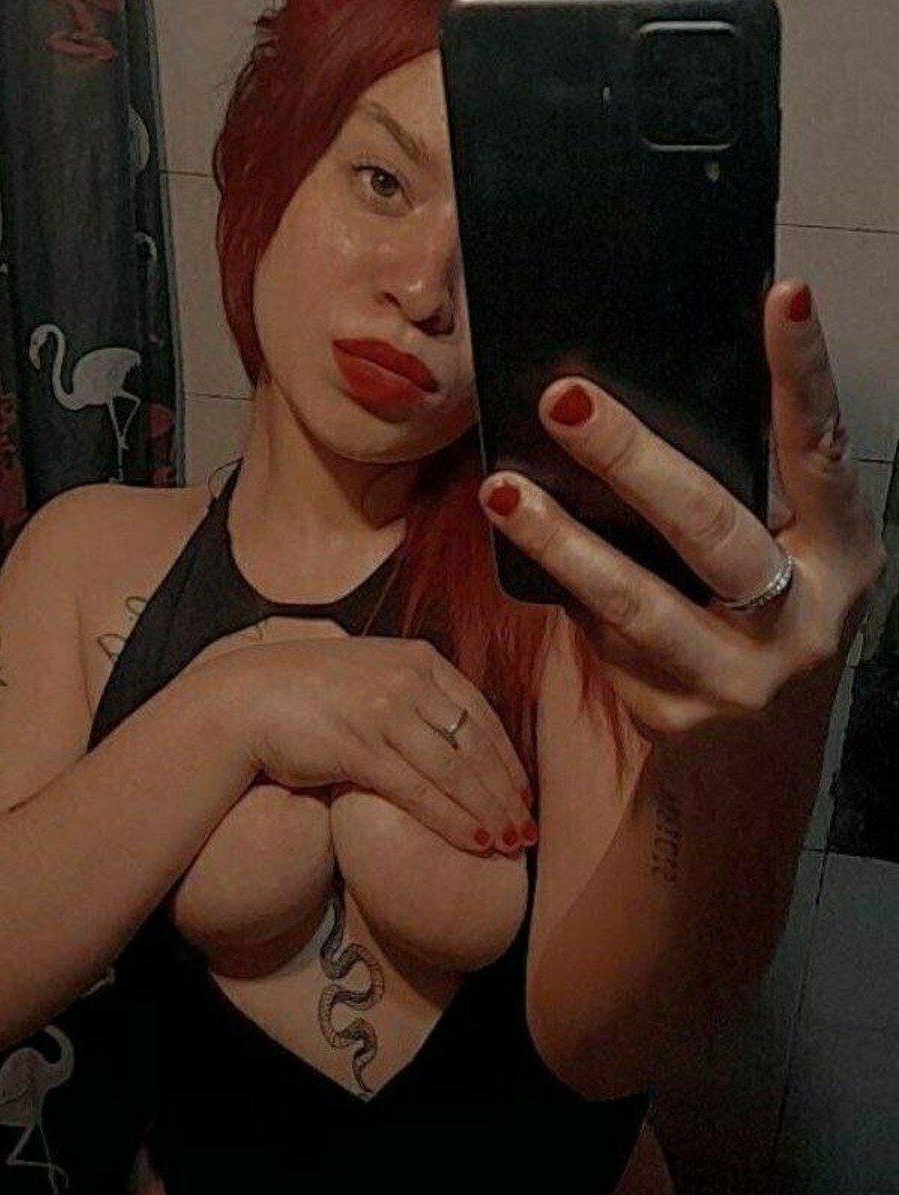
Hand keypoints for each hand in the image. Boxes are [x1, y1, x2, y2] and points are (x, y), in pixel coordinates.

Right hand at [207, 636, 534, 854]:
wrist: (245, 699)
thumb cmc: (306, 695)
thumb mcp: (372, 678)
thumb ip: (414, 696)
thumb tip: (454, 738)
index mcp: (419, 658)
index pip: (481, 714)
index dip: (508, 760)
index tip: (524, 795)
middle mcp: (408, 679)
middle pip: (476, 743)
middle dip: (506, 792)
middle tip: (526, 830)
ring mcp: (384, 710)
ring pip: (455, 770)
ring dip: (487, 811)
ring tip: (508, 843)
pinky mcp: (360, 745)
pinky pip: (419, 790)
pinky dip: (452, 819)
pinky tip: (472, 841)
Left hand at [479, 281, 887, 747]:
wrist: (754, 748)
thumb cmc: (763, 615)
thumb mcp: (784, 553)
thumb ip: (745, 494)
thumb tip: (639, 402)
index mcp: (842, 554)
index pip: (823, 452)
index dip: (805, 375)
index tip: (785, 295)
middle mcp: (802, 619)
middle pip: (710, 529)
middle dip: (632, 459)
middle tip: (566, 400)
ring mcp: (736, 676)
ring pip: (635, 601)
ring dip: (560, 541)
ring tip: (502, 489)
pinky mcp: (674, 714)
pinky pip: (603, 637)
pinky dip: (562, 588)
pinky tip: (524, 546)